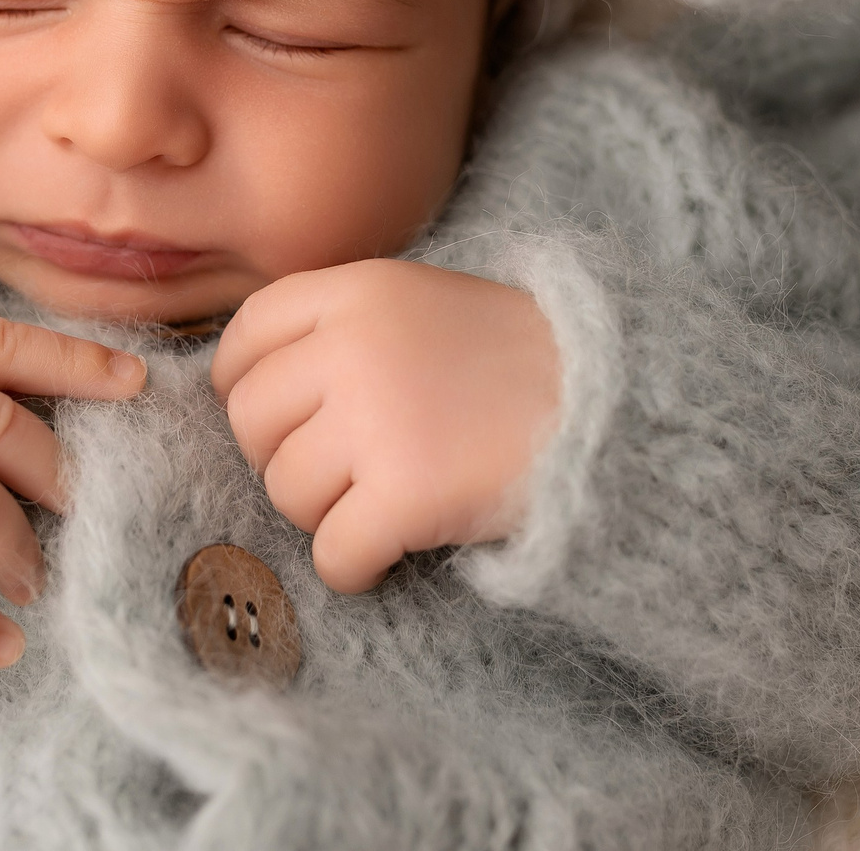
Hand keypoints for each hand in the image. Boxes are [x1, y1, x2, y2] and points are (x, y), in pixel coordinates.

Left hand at [210, 260, 560, 593]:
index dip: (242, 382)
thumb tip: (245, 387)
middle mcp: (354, 348)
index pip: (249, 333)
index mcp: (359, 291)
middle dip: (282, 456)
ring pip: (286, 491)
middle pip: (252, 420)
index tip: (269, 416)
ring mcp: (378, 422)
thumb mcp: (424, 304)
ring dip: (323, 514)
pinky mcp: (406, 496)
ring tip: (379, 505)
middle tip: (338, 472)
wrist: (617, 406)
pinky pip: (333, 554)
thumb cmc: (519, 362)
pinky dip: (352, 567)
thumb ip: (345, 329)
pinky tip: (385, 556)